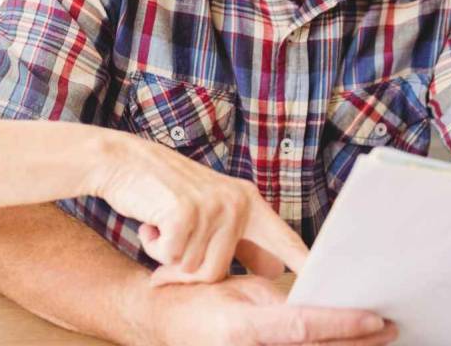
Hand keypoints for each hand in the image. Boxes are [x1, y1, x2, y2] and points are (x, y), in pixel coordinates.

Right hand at [87, 132, 309, 284]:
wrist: (121, 162)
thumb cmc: (164, 191)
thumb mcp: (212, 210)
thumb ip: (241, 239)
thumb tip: (271, 270)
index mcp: (248, 202)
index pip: (284, 240)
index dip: (305, 265)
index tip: (329, 290)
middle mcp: (236, 203)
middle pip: (220, 273)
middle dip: (188, 269)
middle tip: (172, 244)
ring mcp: (212, 206)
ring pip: (196, 270)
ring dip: (170, 257)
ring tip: (163, 226)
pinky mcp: (185, 212)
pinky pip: (173, 257)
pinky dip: (155, 247)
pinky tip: (151, 222)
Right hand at [139, 274, 397, 345]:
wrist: (160, 324)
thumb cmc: (198, 299)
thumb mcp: (239, 289)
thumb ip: (281, 301)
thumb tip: (324, 305)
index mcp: (241, 327)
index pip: (302, 328)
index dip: (342, 324)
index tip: (375, 318)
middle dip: (357, 343)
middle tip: (392, 329)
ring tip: (377, 340)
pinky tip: (344, 345)